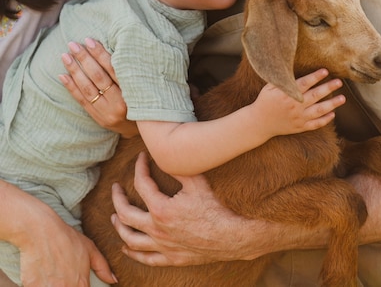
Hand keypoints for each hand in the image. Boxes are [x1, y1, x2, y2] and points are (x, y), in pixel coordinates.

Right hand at [13, 196, 115, 286]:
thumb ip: (103, 267)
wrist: (40, 230)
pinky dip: (39, 283)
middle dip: (65, 283)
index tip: (74, 278)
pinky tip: (41, 272)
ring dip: (52, 283)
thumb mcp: (89, 248)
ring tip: (52, 271)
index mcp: (80, 283)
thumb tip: (113, 280)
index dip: (78, 285)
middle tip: (61, 272)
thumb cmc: (65, 238)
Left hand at [60, 39, 136, 137]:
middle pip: (98, 77)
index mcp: (132, 91)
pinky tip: (63, 76)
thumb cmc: (144, 99)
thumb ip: (129, 70)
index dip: (100, 54)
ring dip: (75, 71)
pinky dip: (72, 88)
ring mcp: (108, 113)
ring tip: (65, 57)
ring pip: (88, 89)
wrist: (147, 128)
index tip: (89, 40)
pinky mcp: (100, 118)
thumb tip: (115, 46)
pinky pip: (83, 101)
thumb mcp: (143, 84)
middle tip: (72, 45)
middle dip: (84, 59)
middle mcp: (119, 103)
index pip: (113, 68)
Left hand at [111, 152, 271, 266]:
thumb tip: (165, 155)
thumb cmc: (217, 207)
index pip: (141, 183)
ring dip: (119, 227)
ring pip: (130, 239)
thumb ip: (177, 168)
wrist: (233, 235)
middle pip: (126, 214)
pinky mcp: (171, 258)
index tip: (141, 158)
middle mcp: (157, 229)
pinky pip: (146, 259)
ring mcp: (163, 246)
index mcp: (161, 208)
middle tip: (116, 188)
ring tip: (114, 217)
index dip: (139, 167)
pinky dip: (132, 254)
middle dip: (118, 198)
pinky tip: (126, 248)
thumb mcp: (197, 181)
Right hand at [253, 69, 344, 136]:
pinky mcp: (300, 127)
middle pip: (315, 95)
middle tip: (339, 82)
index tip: (325, 71)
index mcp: (287, 94)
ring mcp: (299, 118)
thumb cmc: (264, 101)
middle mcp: (295, 106)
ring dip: (332, 104)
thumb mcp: (269, 87)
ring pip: (319, 110)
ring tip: (342, 98)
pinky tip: (333, 114)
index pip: (305, 83)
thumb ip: (282, 79)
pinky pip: (316, 124)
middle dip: (328, 88)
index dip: (316, 77)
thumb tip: (291, 67)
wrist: (259, 123)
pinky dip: (325, 120)